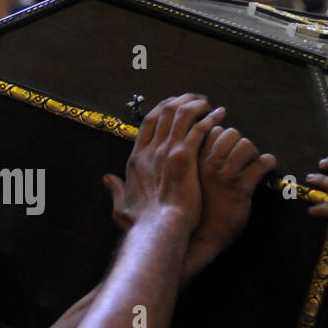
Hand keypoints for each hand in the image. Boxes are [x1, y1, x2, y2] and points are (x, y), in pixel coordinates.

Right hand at [102, 94, 216, 230]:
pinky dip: (210, 118)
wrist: (159, 229)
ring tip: (207, 102)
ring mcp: (167, 152)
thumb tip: (107, 179)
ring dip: (195, 104)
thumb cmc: (143, 223)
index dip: (161, 109)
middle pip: (164, 112)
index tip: (173, 104)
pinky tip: (220, 115)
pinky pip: (199, 128)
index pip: (147, 123)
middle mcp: (150, 150)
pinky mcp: (185, 157)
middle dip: (180, 100)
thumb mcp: (121, 206)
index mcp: (137, 159)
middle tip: (194, 98)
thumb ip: (115, 190)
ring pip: (180, 114)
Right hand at [183, 113, 275, 280]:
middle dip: (240, 144)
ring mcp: (225, 176)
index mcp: (195, 160)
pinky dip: (268, 164)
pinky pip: (262, 163)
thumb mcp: (191, 179)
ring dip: (253, 154)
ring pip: (246, 145)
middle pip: (232, 134)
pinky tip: (264, 171)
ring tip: (251, 166)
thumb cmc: (199, 206)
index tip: (227, 150)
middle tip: (242, 159)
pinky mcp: (241, 188)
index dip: (223, 139)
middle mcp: (208, 164)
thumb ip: (200, 160)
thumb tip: (216, 141)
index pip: (213, 131)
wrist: (203, 235)